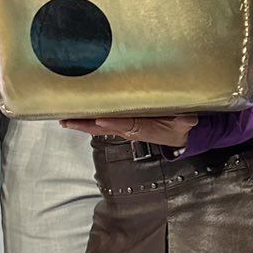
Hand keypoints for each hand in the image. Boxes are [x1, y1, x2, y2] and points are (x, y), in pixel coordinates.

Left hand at [60, 115, 196, 148]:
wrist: (178, 136)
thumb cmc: (179, 127)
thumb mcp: (185, 125)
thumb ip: (185, 121)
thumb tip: (188, 119)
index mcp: (143, 128)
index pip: (126, 125)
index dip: (113, 124)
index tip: (100, 120)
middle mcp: (129, 129)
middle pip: (104, 128)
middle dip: (85, 125)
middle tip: (67, 121)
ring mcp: (123, 128)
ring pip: (99, 126)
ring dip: (82, 123)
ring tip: (64, 119)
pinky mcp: (121, 124)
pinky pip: (101, 123)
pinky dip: (87, 120)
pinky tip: (75, 116)